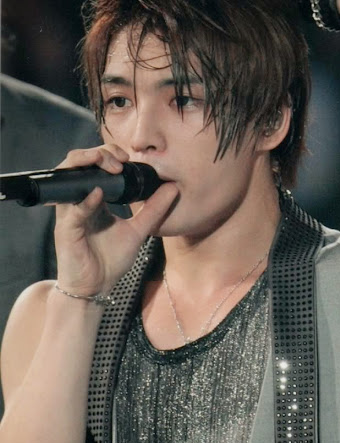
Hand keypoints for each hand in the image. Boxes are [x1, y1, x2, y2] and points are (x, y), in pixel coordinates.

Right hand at [54, 144, 178, 295]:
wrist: (95, 289)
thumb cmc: (110, 261)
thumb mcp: (138, 231)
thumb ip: (154, 209)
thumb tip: (173, 187)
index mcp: (94, 199)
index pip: (94, 165)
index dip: (108, 153)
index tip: (128, 157)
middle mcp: (78, 202)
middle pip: (78, 163)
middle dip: (99, 153)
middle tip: (120, 160)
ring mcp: (69, 214)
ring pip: (67, 177)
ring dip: (87, 164)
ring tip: (110, 166)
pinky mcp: (65, 229)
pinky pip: (72, 209)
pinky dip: (86, 199)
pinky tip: (99, 193)